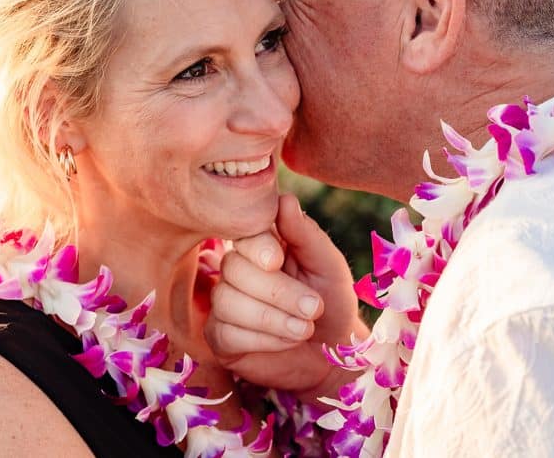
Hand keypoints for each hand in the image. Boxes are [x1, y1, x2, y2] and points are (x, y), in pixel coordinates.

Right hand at [204, 194, 366, 396]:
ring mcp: (224, 302)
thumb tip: (285, 199)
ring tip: (305, 328)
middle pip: (234, 268)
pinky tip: (287, 342)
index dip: (256, 246)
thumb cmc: (332, 301)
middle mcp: (236, 269)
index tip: (278, 259)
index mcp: (261, 244)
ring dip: (272, 319)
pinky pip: (225, 333)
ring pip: (227, 301)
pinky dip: (262, 340)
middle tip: (314, 308)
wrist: (334, 353)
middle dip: (278, 292)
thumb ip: (305, 234)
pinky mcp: (220, 337)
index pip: (243, 234)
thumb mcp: (327, 265)